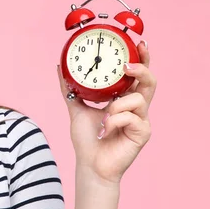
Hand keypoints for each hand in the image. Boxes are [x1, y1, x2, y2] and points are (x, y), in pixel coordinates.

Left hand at [57, 41, 155, 184]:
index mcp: (123, 100)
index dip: (142, 59)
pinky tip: (105, 131)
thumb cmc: (87, 140)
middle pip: (150, 81)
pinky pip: (131, 117)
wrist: (90, 164)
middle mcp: (136, 108)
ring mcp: (141, 120)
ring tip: (103, 118)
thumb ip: (70, 89)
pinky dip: (113, 121)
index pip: (137, 75)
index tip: (139, 44)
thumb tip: (59, 67)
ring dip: (116, 106)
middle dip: (141, 70)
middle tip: (126, 66)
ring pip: (137, 99)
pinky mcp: (143, 133)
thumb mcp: (76, 109)